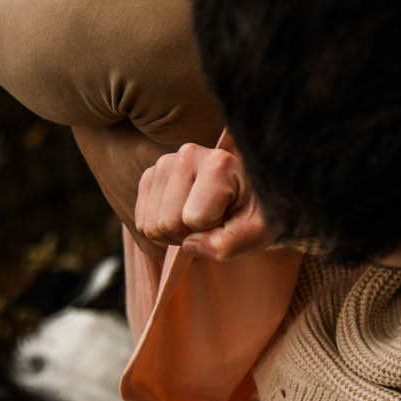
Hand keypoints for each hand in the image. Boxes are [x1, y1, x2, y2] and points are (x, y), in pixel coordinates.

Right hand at [133, 128, 270, 258]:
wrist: (250, 198)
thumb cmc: (258, 213)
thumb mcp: (258, 233)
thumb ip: (230, 244)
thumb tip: (189, 245)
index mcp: (219, 163)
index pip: (195, 219)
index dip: (214, 232)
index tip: (232, 218)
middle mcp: (187, 154)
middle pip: (168, 222)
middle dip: (192, 234)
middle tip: (215, 223)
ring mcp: (165, 163)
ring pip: (152, 224)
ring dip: (176, 234)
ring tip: (202, 220)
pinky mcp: (151, 176)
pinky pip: (142, 221)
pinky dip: (162, 230)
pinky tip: (184, 217)